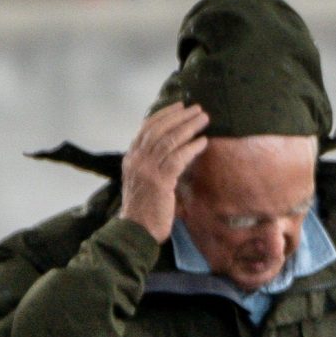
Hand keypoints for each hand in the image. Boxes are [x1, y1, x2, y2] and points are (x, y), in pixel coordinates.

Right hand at [118, 103, 209, 241]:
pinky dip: (191, 148)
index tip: (180, 106)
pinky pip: (177, 159)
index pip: (147, 128)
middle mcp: (136, 159)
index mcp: (131, 157)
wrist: (135, 230)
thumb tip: (172, 152)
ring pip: (169, 140)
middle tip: (197, 108)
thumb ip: (153, 165)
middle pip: (159, 129)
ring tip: (205, 119)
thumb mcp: (144, 181)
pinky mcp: (159, 182)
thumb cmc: (145, 210)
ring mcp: (146, 169)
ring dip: (188, 127)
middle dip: (180, 116)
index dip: (164, 114)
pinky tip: (203, 141)